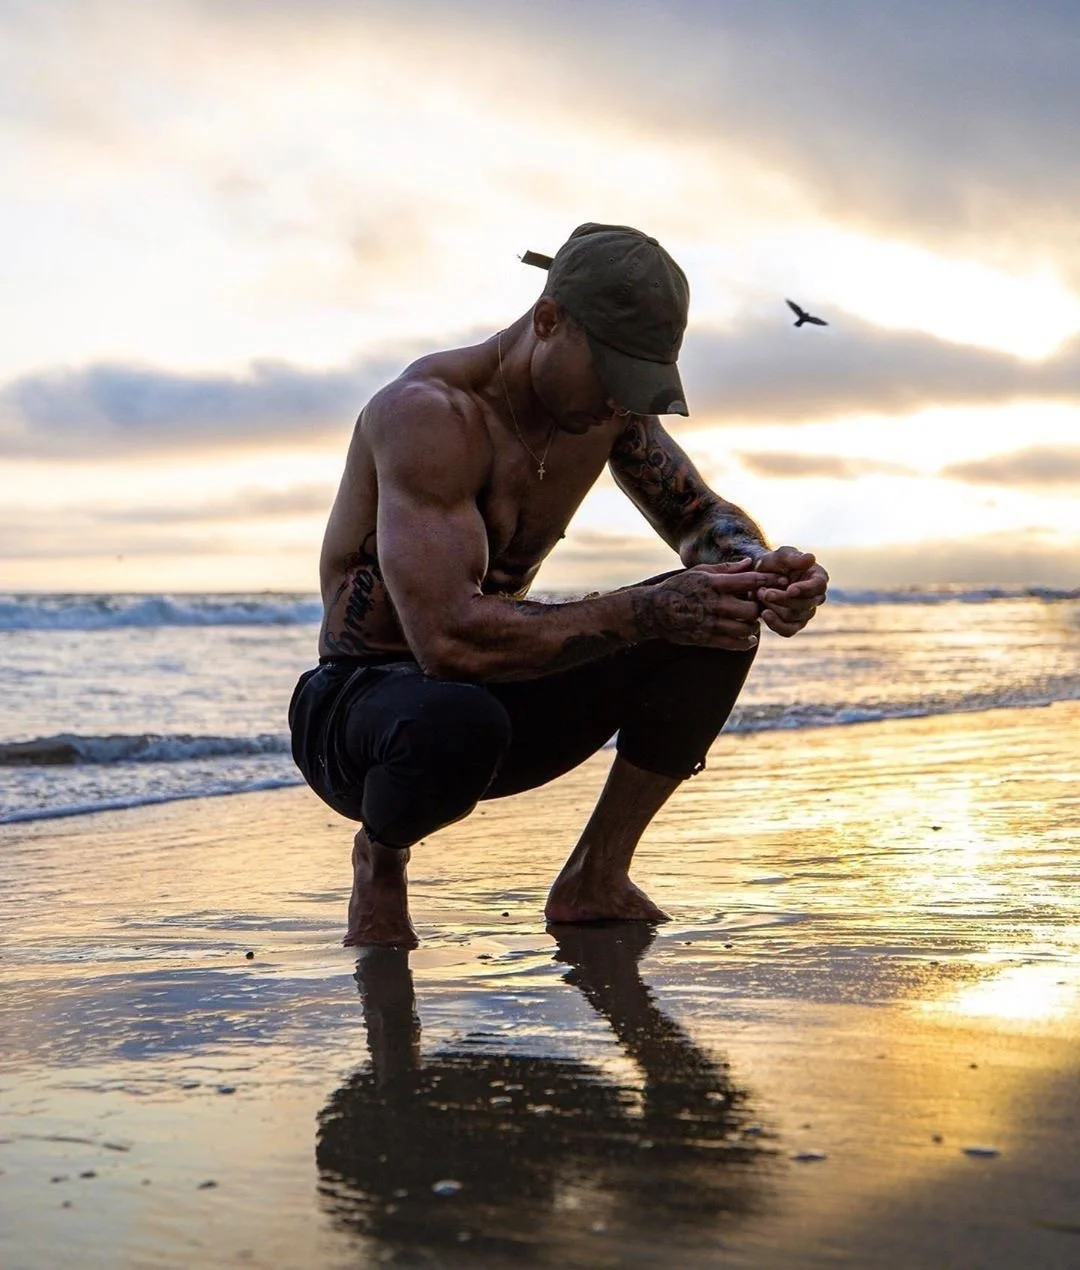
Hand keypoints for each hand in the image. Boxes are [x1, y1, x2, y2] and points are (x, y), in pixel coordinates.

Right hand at [644, 559, 768, 650]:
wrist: (654, 611)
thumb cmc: (679, 587)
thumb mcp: (700, 572)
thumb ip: (726, 569)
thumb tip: (749, 562)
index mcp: (714, 584)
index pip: (749, 581)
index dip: (768, 580)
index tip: (782, 581)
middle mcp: (714, 604)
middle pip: (752, 610)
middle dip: (760, 609)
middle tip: (760, 607)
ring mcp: (710, 623)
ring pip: (745, 628)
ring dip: (753, 626)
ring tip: (752, 622)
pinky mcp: (706, 639)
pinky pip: (734, 644)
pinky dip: (745, 643)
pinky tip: (748, 638)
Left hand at [751, 546, 827, 636]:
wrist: (759, 577)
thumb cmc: (774, 563)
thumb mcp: (780, 555)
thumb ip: (793, 557)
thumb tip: (811, 558)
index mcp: (818, 578)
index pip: (818, 586)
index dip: (805, 589)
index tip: (790, 589)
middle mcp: (815, 598)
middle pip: (804, 605)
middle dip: (782, 599)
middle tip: (763, 592)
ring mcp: (805, 613)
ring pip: (793, 617)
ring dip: (773, 606)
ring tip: (759, 594)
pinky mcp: (793, 624)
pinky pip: (788, 631)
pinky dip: (775, 624)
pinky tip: (764, 614)